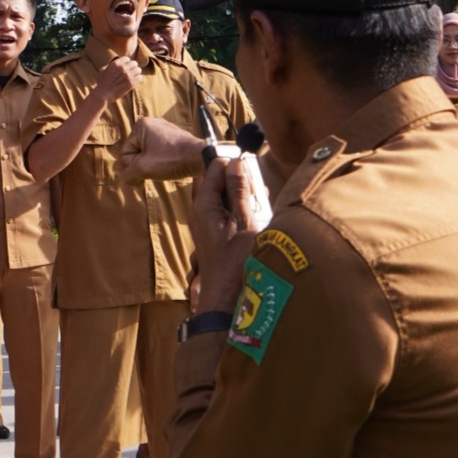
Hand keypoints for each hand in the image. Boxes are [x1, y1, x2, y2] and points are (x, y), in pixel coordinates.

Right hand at [95, 56, 141, 102]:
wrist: (103, 94)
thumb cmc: (102, 83)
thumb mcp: (102, 70)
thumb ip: (110, 65)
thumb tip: (115, 62)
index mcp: (116, 63)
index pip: (127, 58)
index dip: (127, 63)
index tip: (126, 67)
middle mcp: (123, 68)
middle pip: (134, 63)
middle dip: (133, 67)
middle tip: (131, 72)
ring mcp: (128, 75)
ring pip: (138, 70)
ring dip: (136, 73)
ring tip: (133, 77)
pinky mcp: (131, 83)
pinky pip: (140, 77)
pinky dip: (138, 79)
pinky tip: (134, 82)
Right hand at [116, 117, 204, 183]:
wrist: (200, 157)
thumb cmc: (171, 160)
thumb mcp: (143, 169)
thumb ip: (127, 174)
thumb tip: (121, 175)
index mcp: (140, 126)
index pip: (125, 153)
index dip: (133, 167)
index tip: (145, 172)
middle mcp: (151, 123)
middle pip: (136, 152)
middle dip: (142, 165)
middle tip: (155, 171)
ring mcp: (164, 129)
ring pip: (148, 153)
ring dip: (152, 165)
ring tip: (163, 169)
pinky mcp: (174, 137)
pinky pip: (159, 151)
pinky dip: (161, 161)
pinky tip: (169, 166)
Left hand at [190, 156, 260, 312]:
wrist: (226, 295)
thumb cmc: (236, 262)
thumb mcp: (244, 222)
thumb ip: (239, 191)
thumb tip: (236, 162)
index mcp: (204, 204)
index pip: (215, 166)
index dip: (234, 166)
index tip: (252, 175)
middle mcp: (199, 209)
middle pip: (216, 179)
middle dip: (237, 179)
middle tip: (255, 192)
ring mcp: (204, 220)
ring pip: (221, 194)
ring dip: (240, 195)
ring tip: (258, 206)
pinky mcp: (212, 231)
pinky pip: (224, 209)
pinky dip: (238, 208)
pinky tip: (254, 218)